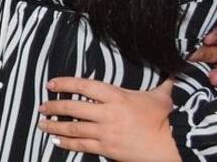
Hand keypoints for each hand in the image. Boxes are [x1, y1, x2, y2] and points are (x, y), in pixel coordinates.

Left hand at [39, 77, 178, 161]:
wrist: (174, 146)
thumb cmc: (167, 120)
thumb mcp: (161, 96)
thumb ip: (162, 81)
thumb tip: (174, 68)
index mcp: (117, 96)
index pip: (84, 86)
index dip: (64, 83)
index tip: (51, 84)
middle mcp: (108, 113)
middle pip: (73, 108)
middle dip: (54, 106)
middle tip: (42, 106)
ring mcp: (106, 132)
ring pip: (73, 127)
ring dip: (55, 125)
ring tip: (42, 124)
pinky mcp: (107, 148)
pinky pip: (82, 145)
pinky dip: (67, 143)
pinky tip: (56, 140)